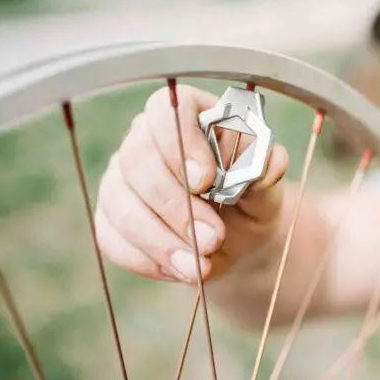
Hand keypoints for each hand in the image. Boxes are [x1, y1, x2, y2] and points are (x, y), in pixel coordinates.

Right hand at [95, 84, 288, 282]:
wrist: (237, 237)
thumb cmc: (250, 197)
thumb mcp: (267, 184)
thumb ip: (267, 169)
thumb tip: (270, 163)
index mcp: (186, 115)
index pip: (166, 110)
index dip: (180, 142)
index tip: (206, 180)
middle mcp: (143, 140)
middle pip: (138, 162)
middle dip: (177, 207)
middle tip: (213, 238)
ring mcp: (120, 179)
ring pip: (122, 206)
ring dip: (162, 241)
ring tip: (199, 266)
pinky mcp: (110, 218)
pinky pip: (113, 238)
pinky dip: (147, 260)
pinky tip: (181, 269)